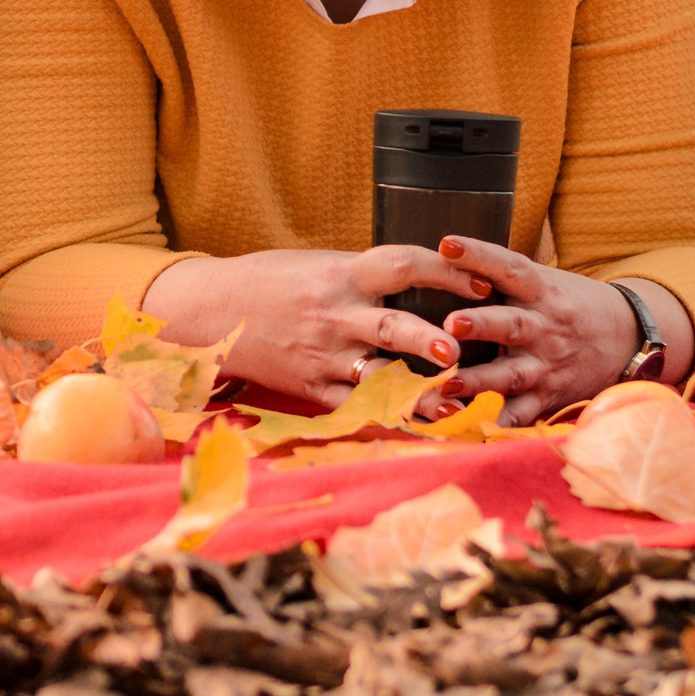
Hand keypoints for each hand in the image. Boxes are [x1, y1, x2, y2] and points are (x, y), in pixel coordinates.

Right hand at [141, 246, 491, 411]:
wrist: (210, 312)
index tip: (484, 279)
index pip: (402, 265)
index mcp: (341, 275)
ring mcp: (324, 355)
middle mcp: (336, 315)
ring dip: (418, 392)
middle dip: (428, 339)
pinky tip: (418, 430)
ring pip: (379, 376)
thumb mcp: (319, 265)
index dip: (447, 271)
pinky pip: (355, 409)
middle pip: (393, 326)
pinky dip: (387, 420)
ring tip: (451, 405)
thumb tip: (424, 275)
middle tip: (459, 351)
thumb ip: (366, 275)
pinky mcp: (313, 389)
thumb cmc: (270, 280)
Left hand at [431, 237, 694, 423]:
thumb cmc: (569, 304)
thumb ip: (501, 274)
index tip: (446, 245)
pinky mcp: (549, 396)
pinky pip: (525, 413)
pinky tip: (480, 429)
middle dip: (481, 324)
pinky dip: (504, 423)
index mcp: (542, 291)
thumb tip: (443, 252)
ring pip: (513, 373)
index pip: (509, 267)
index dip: (479, 254)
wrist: (628, 337)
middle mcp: (545, 327)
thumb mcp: (545, 281)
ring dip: (480, 380)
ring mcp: (547, 364)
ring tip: (448, 383)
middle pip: (511, 323)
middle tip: (452, 323)